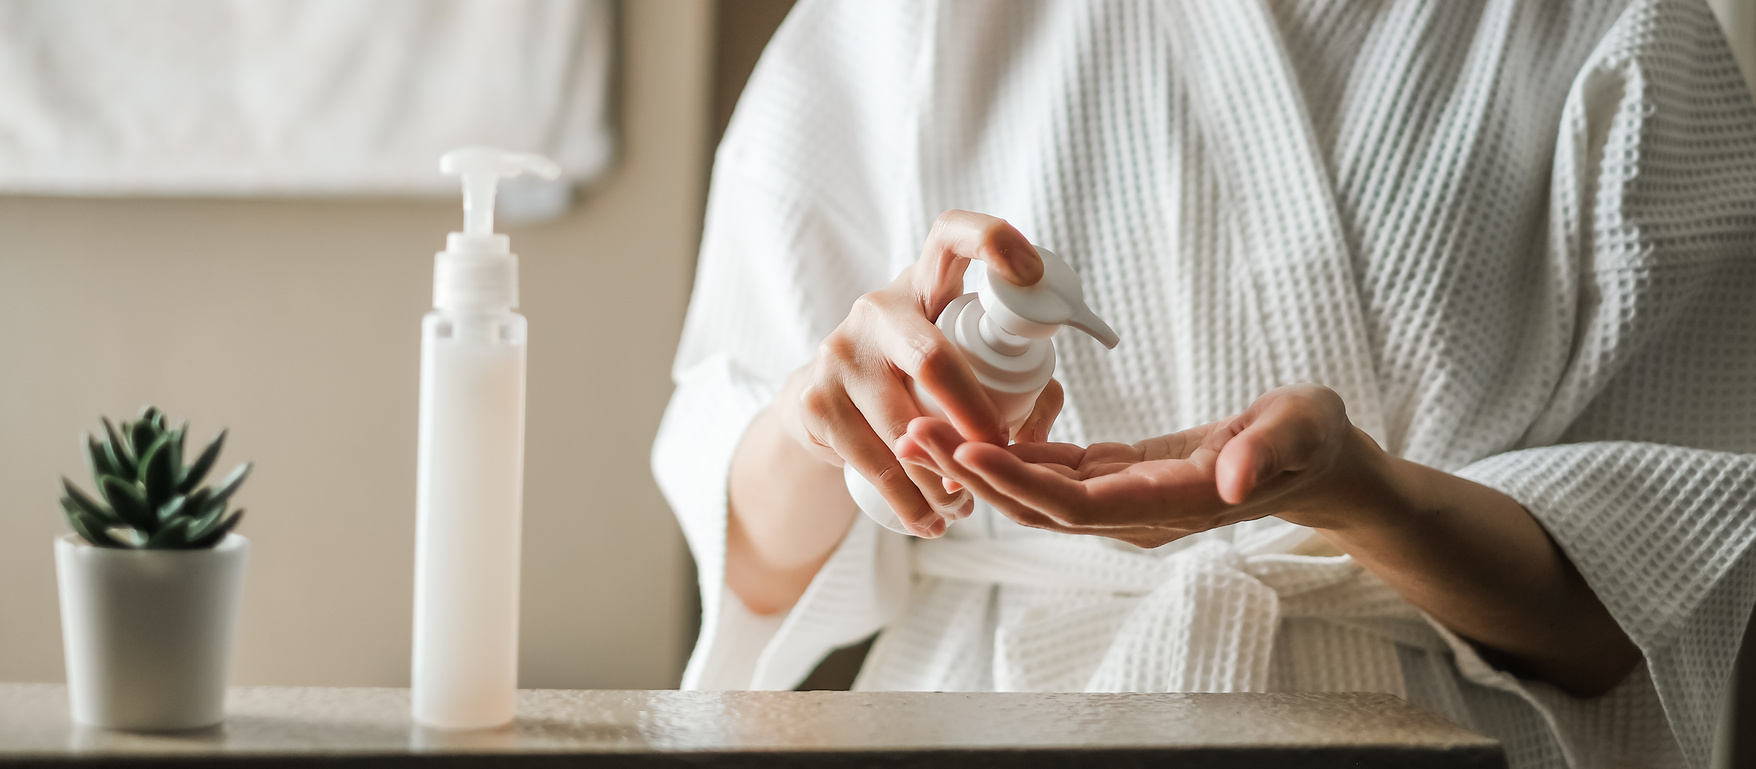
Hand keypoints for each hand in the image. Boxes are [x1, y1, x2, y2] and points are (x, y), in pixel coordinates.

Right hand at [775, 210, 1065, 536]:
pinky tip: (929, 521)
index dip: (993, 243)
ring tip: (966, 506)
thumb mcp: (961, 358)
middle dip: (973, 416)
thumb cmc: (916, 377)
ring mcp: (840, 353)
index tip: (1030, 274)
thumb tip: (1042, 418)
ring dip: (944, 477)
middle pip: (933, 358)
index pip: (952, 236)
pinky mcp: (815, 402)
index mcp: (925, 284)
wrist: (824, 406)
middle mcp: (878, 309)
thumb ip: (1019, 378)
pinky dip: (909, 500)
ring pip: (904, 426)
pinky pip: (874, 461)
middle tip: (1000, 454)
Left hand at [896, 384, 1402, 546]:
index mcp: (1169, 501)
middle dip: (974, 471)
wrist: (1317, 464)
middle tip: (915, 431)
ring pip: (1035, 492)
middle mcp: (1136, 511)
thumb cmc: (1313, 439)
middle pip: (1038, 503)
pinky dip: (1009, 454)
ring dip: (978, 465)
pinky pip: (1051, 474)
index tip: (968, 447)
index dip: (1021, 480)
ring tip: (921, 429)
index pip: (1078, 503)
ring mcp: (1123, 499)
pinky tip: (968, 427)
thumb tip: (1232, 479)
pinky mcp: (1118, 479)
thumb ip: (1270, 449)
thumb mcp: (1303, 429)